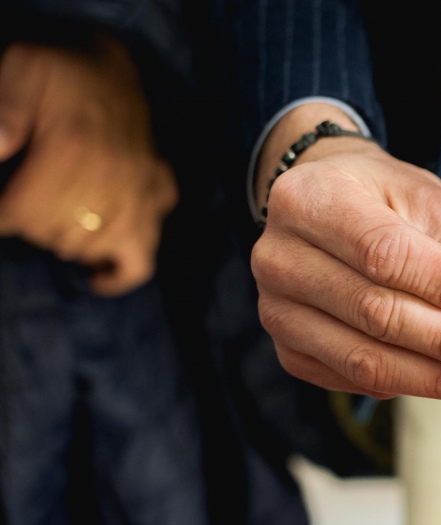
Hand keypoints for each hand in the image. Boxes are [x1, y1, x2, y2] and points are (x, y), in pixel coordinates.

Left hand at [0, 37, 176, 294]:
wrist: (113, 66)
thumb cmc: (62, 71)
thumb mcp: (21, 72)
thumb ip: (5, 111)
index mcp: (75, 147)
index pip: (24, 210)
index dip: (2, 215)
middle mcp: (114, 177)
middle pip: (57, 233)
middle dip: (29, 227)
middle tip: (19, 209)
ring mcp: (142, 193)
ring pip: (96, 248)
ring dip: (64, 243)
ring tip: (47, 226)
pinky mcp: (159, 199)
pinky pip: (144, 256)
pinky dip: (120, 274)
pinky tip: (96, 277)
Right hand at [251, 103, 440, 399]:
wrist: (326, 209)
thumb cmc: (381, 198)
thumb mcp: (423, 201)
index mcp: (308, 200)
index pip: (384, 253)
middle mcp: (280, 258)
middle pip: (376, 314)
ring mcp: (277, 311)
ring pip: (366, 359)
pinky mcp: (291, 351)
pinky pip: (357, 380)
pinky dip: (413, 385)